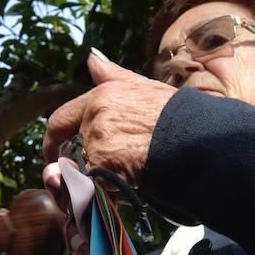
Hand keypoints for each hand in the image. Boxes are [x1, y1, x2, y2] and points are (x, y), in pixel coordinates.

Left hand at [42, 50, 176, 186]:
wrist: (201, 140)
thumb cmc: (177, 117)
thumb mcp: (143, 88)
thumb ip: (112, 76)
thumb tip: (91, 59)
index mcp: (100, 97)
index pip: (59, 120)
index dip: (54, 142)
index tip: (56, 154)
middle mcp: (95, 117)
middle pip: (69, 154)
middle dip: (78, 169)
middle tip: (100, 176)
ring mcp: (99, 143)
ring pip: (81, 175)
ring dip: (97, 184)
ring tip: (127, 179)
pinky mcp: (106, 168)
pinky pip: (92, 190)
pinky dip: (108, 195)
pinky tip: (131, 188)